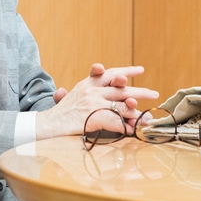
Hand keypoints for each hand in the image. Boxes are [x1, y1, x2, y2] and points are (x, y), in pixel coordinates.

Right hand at [37, 63, 158, 139]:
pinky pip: (116, 121)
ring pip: (122, 104)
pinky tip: (134, 130)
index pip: (110, 73)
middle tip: (154, 93)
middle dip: (140, 91)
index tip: (141, 70)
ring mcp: (94, 103)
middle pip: (121, 88)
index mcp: (87, 84)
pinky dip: (126, 126)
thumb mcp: (66, 98)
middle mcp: (92, 90)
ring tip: (148, 116)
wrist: (46, 126)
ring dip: (137, 111)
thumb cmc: (56, 115)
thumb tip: (63, 92)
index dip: (126, 71)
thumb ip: (72, 93)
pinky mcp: (94, 116)